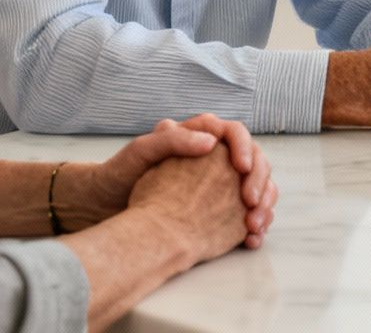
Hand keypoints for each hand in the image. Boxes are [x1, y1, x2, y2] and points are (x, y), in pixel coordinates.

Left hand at [63, 116, 276, 246]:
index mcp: (199, 136)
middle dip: (259, 181)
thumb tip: (211, 141)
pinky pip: (247, 212)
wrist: (107, 206)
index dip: (245, 148)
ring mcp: (219, 184)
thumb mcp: (142, 152)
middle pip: (254, 161)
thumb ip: (173, 141)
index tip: (240, 167)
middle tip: (250, 202)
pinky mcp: (219, 208)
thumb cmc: (121, 173)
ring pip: (257, 188)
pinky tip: (251, 237)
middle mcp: (214, 158)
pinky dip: (256, 223)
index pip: (236, 134)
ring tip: (255, 224)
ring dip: (264, 205)